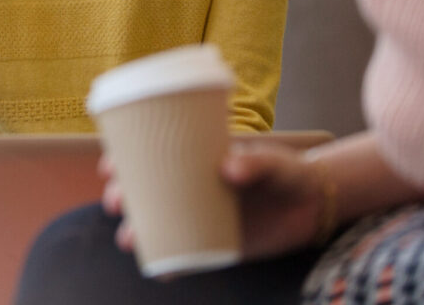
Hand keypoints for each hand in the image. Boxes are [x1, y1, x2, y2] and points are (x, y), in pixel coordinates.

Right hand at [101, 140, 326, 262]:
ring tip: (129, 239)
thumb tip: (227, 169)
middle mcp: (189, 188)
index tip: (109, 165)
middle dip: (121, 197)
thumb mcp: (274, 163)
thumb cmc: (289, 174)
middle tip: (116, 202)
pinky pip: (184, 256)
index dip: (121, 158)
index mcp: (193, 159)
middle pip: (143, 192)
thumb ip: (254, 164)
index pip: (148, 154)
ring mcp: (200, 217)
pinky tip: (160, 269)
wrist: (315, 207)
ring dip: (136, 232)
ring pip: (156, 224)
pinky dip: (169, 263)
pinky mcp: (215, 244)